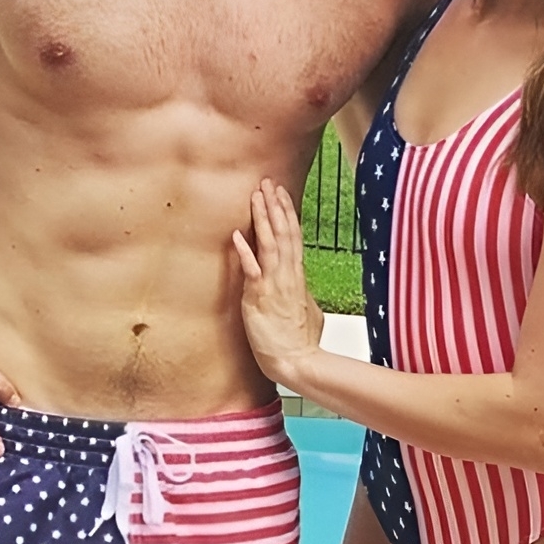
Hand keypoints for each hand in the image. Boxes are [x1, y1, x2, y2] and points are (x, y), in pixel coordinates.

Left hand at [233, 180, 323, 387]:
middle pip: (283, 233)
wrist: (296, 361)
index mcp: (297, 276)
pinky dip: (244, 252)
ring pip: (270, 244)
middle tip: (267, 182)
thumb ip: (301, 294)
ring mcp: (274, 285)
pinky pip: (252, 270)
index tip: (282, 193)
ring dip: (263, 218)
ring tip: (257, 195)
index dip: (287, 213)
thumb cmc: (300, 341)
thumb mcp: (307, 311)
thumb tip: (300, 289)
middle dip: (275, 206)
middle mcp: (287, 275)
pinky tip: (236, 235)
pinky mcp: (259, 298)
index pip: (293, 236)